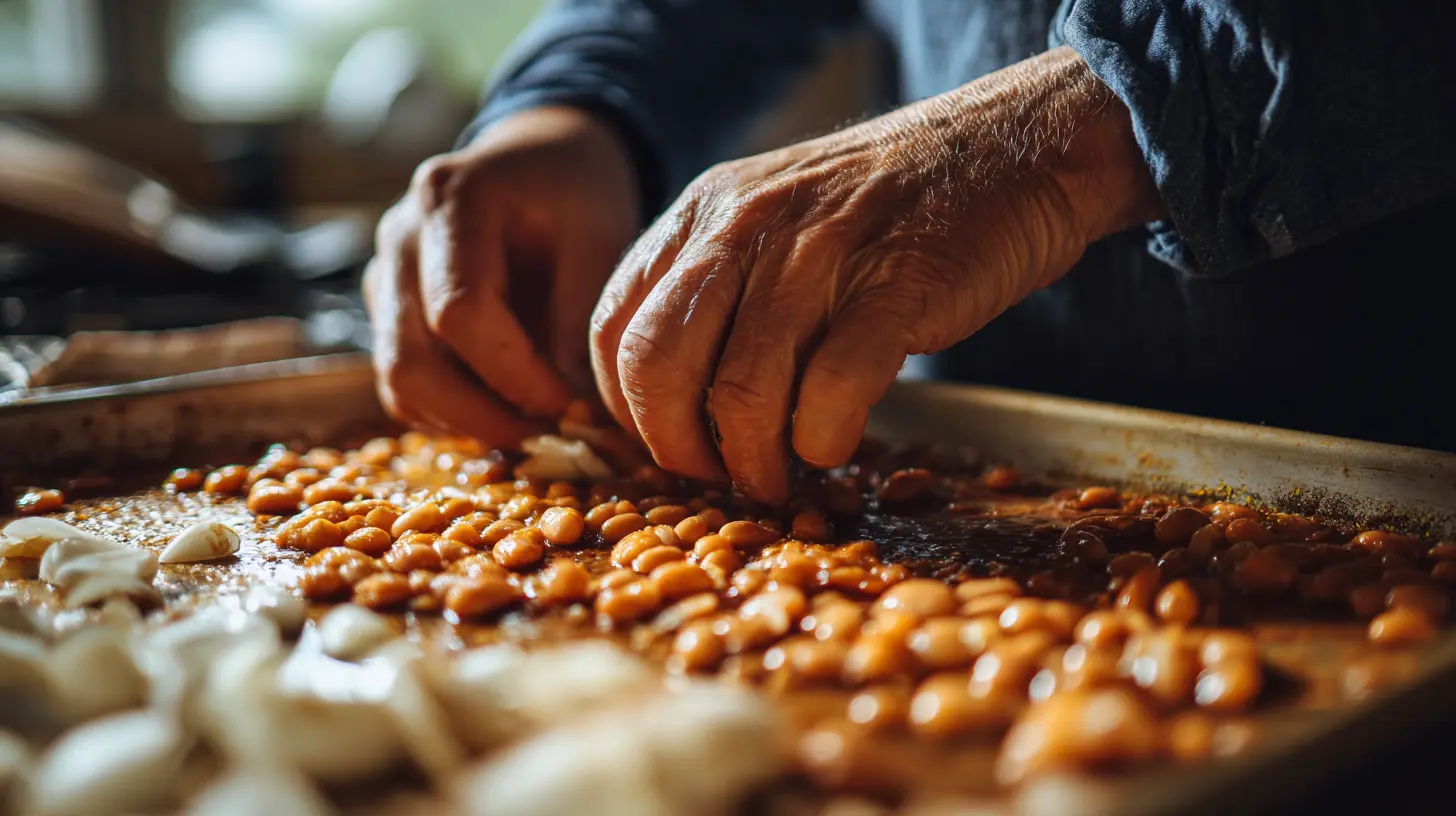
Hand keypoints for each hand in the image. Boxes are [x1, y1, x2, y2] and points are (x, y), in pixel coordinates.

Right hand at [366, 106, 639, 444]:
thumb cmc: (576, 193)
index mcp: (450, 200)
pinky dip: (455, 414)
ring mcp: (384, 275)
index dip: (514, 377)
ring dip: (469, 423)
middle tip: (554, 438)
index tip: (571, 408)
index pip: (459, 312)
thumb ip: (581, 322)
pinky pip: (406, 385)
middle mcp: (400, 238)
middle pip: (411, 360)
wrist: (540, 158)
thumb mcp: (601, 240)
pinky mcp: (389, 311)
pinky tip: (509, 410)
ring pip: (400, 383)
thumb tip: (572, 415)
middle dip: (485, 417)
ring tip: (538, 427)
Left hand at [591, 47, 1163, 502]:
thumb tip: (668, 400)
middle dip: (679, 448)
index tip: (671, 445)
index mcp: (704, 211)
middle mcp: (746, 226)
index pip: (614, 325)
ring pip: (740, 392)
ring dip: (755, 462)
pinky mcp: (897, 288)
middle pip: (657, 365)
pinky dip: (822, 441)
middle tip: (721, 476)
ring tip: (782, 477)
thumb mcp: (774, 218)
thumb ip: (715, 287)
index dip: (629, 408)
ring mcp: (821, 255)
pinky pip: (830, 392)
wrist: (1010, 149)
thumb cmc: (886, 207)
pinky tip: (834, 446)